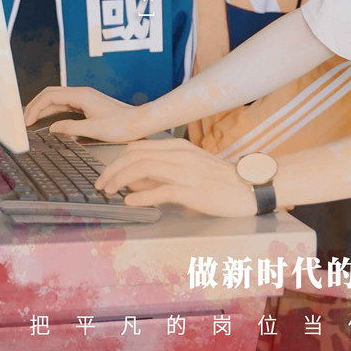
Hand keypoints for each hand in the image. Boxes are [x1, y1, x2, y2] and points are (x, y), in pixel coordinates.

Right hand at [24, 86, 144, 142]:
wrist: (139, 122)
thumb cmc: (121, 125)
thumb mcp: (94, 129)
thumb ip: (70, 127)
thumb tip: (52, 128)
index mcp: (82, 96)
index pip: (50, 96)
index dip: (35, 108)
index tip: (27, 122)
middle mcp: (82, 93)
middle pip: (51, 94)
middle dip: (35, 106)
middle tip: (24, 121)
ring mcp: (84, 98)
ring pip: (57, 99)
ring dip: (43, 108)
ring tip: (31, 121)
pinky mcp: (87, 104)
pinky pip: (64, 104)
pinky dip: (52, 111)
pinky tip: (47, 120)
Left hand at [95, 137, 258, 216]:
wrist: (250, 187)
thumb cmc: (220, 180)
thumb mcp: (190, 168)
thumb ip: (163, 172)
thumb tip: (134, 182)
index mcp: (178, 147)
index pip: (137, 147)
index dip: (116, 161)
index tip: (106, 175)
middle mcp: (180, 155)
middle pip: (135, 156)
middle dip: (112, 170)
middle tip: (101, 185)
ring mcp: (186, 171)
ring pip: (142, 168)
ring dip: (120, 180)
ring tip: (110, 192)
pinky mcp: (192, 191)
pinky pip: (160, 190)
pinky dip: (141, 196)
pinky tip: (130, 202)